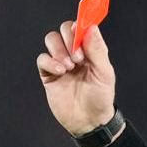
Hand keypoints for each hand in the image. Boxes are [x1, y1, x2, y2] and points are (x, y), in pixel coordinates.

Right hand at [36, 22, 116, 136]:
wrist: (89, 121)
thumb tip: (91, 28)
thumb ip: (97, 49)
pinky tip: (60, 72)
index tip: (79, 31)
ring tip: (69, 66)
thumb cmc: (100, 97)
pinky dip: (49, 62)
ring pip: (51, 41)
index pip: (81, 27)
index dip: (79, 25)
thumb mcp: (104, 72)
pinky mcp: (48, 74)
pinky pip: (42, 59)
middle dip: (69, 39)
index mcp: (89, 49)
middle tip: (77, 56)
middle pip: (63, 30)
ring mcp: (60, 62)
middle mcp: (74, 52)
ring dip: (59, 50)